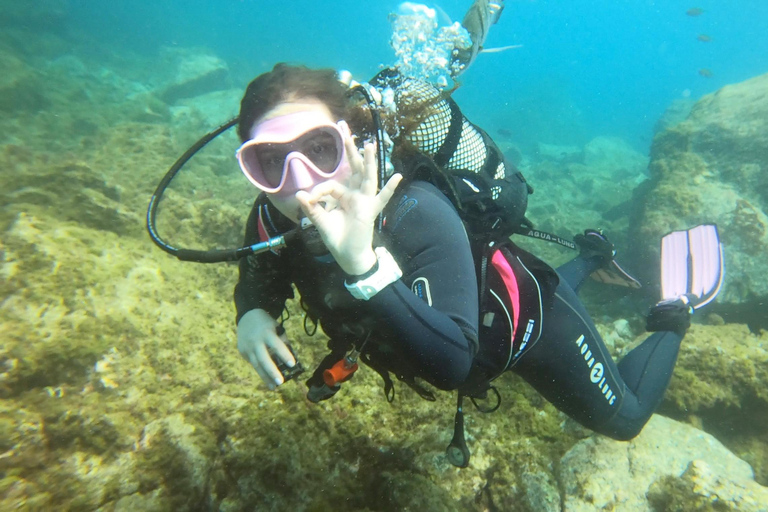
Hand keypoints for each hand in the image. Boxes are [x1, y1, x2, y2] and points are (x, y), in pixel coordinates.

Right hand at [237, 309, 295, 389]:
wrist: (247, 317)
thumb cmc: (267, 324)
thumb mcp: (277, 328)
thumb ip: (283, 342)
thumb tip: (290, 360)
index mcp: (267, 333)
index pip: (276, 345)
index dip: (284, 354)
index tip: (292, 364)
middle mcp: (255, 341)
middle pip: (263, 359)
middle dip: (272, 371)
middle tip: (280, 382)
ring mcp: (247, 347)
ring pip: (256, 365)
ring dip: (265, 377)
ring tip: (274, 387)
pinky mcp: (243, 352)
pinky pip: (253, 363)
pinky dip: (260, 371)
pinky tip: (267, 379)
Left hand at [295, 138, 401, 274]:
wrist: (347, 256)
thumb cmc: (336, 238)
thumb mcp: (320, 221)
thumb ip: (311, 207)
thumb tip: (299, 194)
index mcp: (343, 194)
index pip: (332, 184)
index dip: (319, 190)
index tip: (310, 198)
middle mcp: (355, 194)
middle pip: (353, 167)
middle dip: (349, 148)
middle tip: (344, 126)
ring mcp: (364, 201)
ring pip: (367, 177)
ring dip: (368, 161)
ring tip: (370, 144)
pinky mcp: (370, 211)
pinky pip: (381, 199)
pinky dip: (390, 188)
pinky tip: (397, 176)